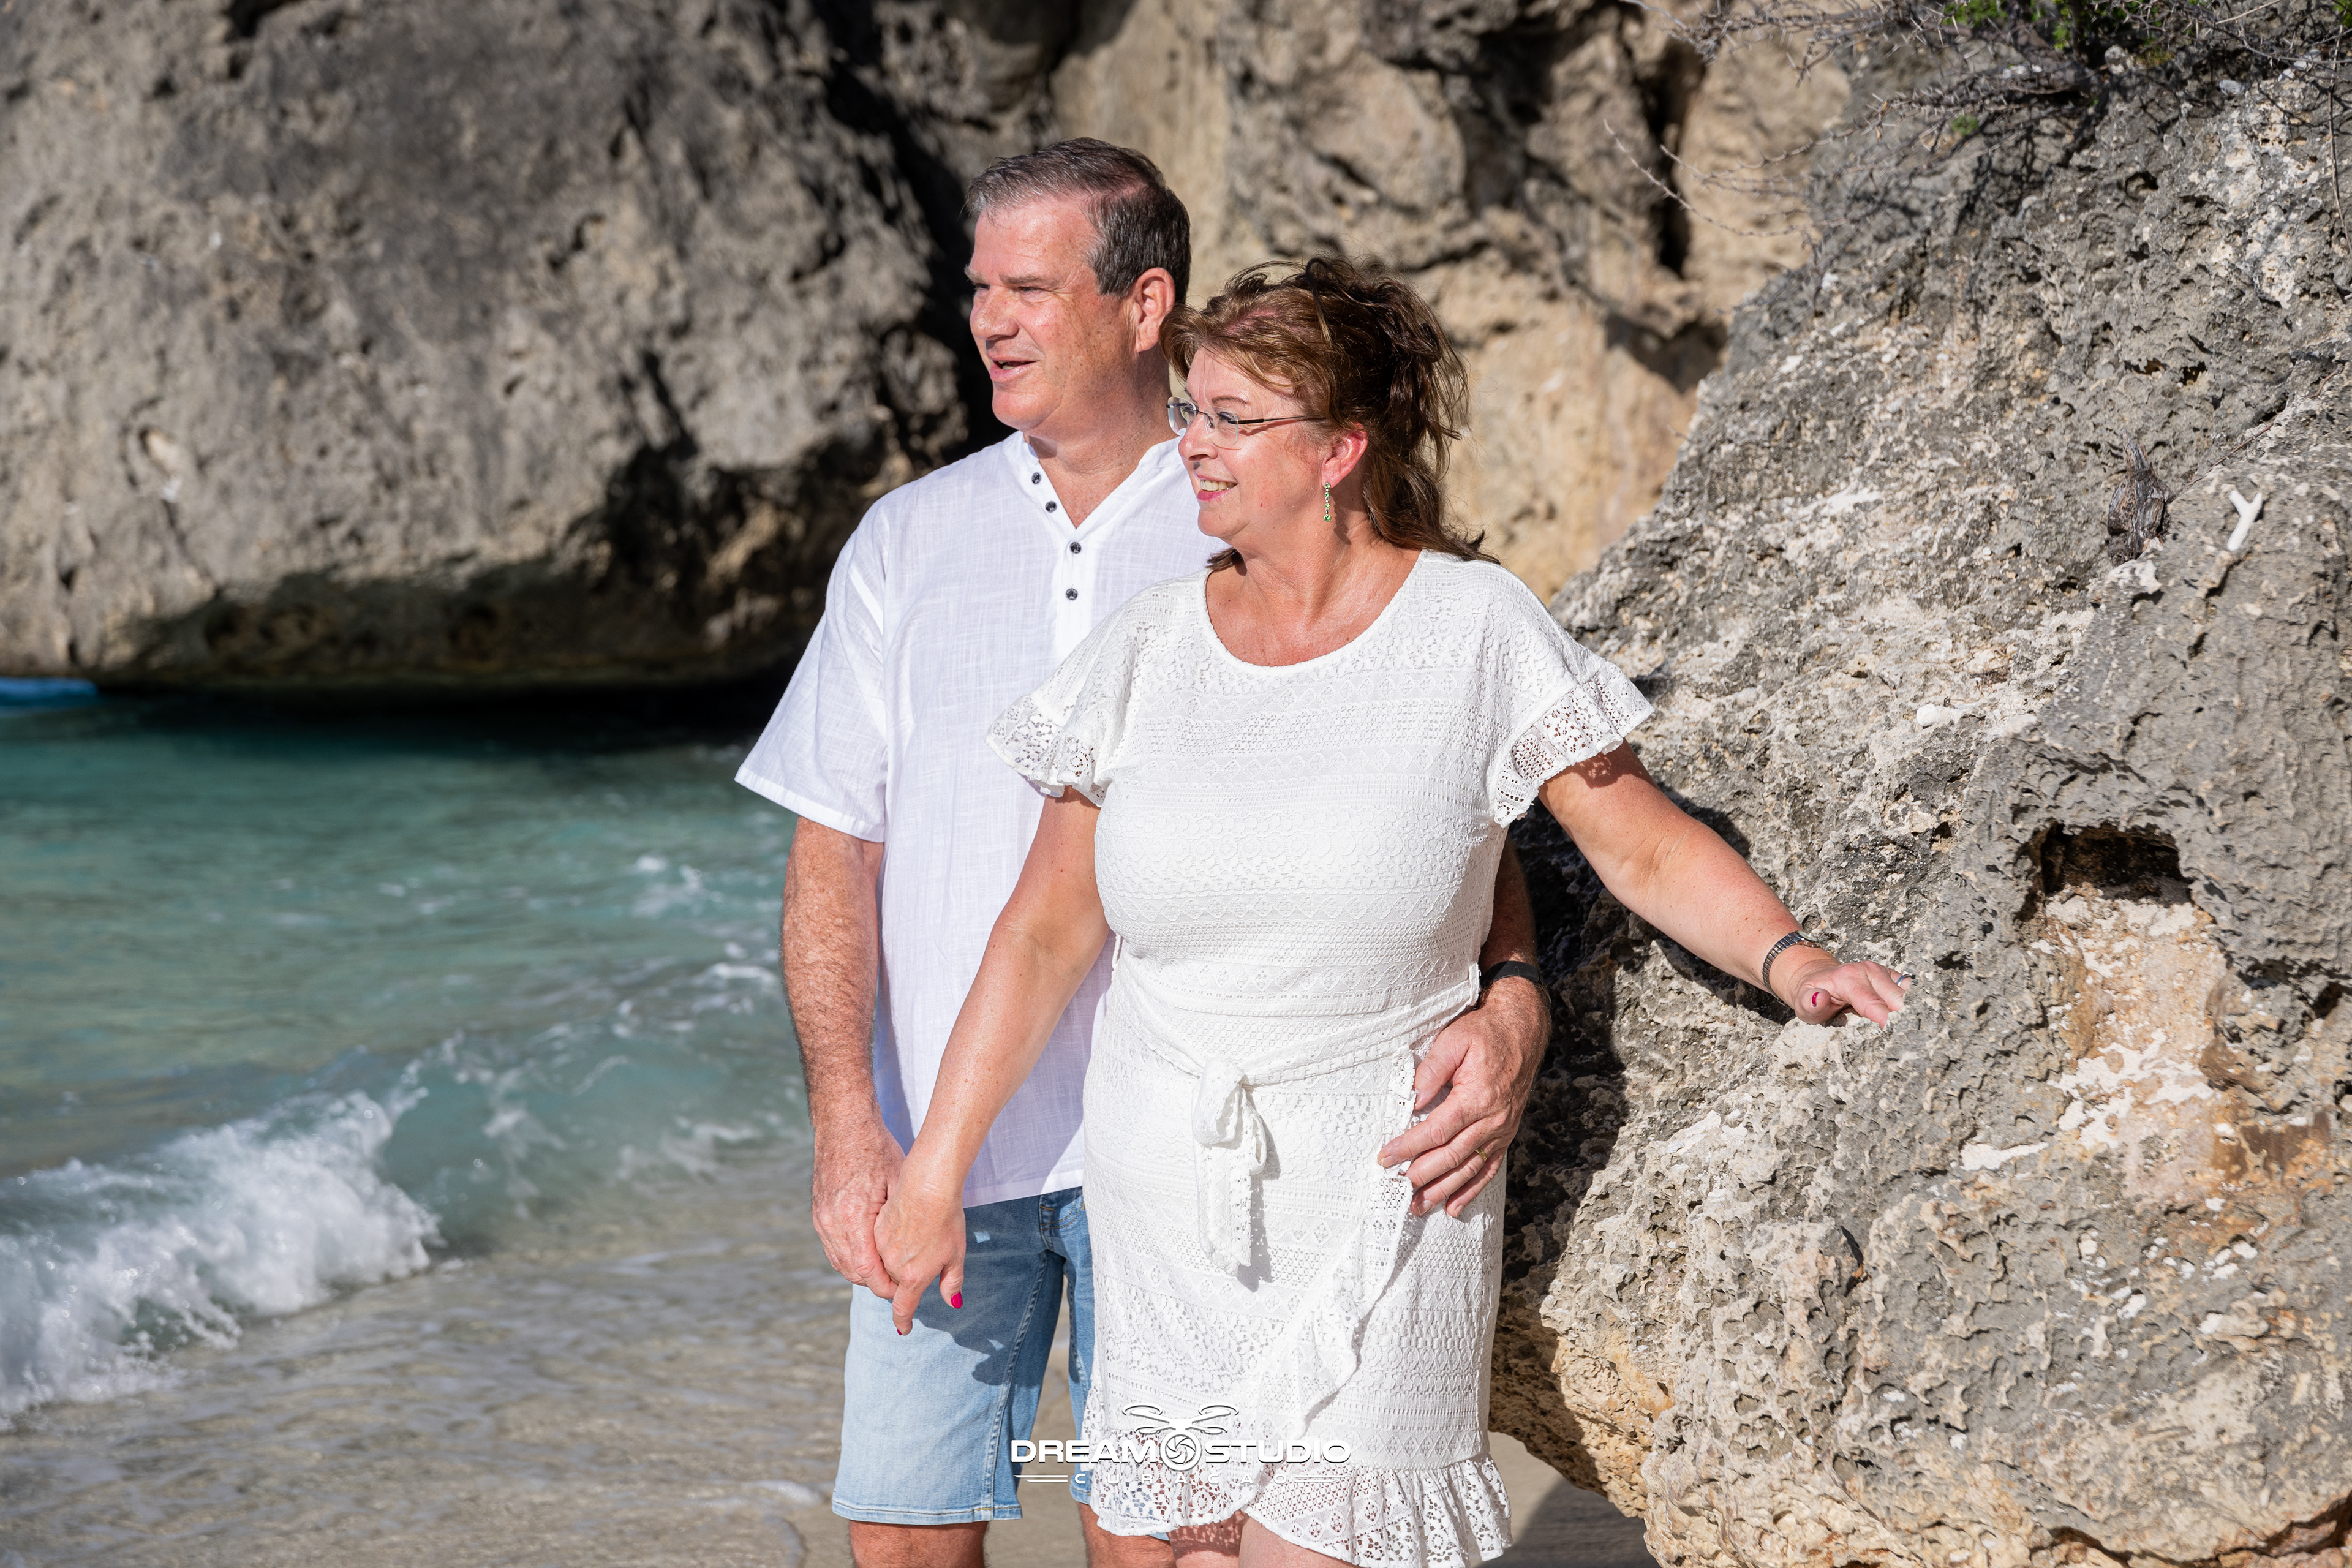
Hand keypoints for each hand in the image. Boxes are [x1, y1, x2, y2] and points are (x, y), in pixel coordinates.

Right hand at [810, 1115, 905, 1298]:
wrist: (843, 1125)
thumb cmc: (877, 1149)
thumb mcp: (899, 1181)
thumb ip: (904, 1220)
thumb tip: (919, 1252)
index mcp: (854, 1217)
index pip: (868, 1270)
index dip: (887, 1285)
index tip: (904, 1289)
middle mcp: (832, 1223)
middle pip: (853, 1272)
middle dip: (876, 1282)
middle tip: (900, 1283)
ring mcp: (822, 1220)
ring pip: (841, 1264)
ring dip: (863, 1273)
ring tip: (888, 1272)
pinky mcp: (818, 1215)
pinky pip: (833, 1249)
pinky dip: (850, 1259)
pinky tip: (869, 1257)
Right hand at [874, 1165, 966, 1335]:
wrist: (928, 1183)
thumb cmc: (947, 1217)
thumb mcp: (956, 1253)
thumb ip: (952, 1281)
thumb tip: (953, 1303)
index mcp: (913, 1275)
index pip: (903, 1307)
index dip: (902, 1321)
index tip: (903, 1330)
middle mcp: (892, 1265)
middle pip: (892, 1286)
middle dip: (902, 1285)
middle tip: (915, 1272)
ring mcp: (879, 1247)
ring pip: (880, 1268)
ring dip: (890, 1268)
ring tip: (909, 1250)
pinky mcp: (872, 1229)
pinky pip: (873, 1249)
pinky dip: (883, 1249)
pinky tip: (898, 1233)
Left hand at [1375, 975, 1548, 1218]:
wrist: (1522, 1032)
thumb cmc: (1486, 1034)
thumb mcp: (1454, 1040)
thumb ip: (1431, 1070)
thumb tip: (1413, 1099)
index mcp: (1477, 1097)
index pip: (1436, 1131)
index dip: (1409, 1147)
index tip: (1386, 1157)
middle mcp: (1492, 1120)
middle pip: (1451, 1156)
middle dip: (1422, 1175)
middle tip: (1397, 1188)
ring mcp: (1501, 1131)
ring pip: (1468, 1169)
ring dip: (1443, 1191)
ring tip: (1419, 1206)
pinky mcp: (1505, 1135)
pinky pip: (1488, 1169)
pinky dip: (1471, 1190)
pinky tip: (1454, 1206)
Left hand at [1775, 949, 1909, 1024]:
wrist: (1818, 978)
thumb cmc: (1812, 994)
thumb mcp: (1803, 1003)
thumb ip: (1810, 1003)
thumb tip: (1821, 997)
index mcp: (1848, 978)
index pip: (1873, 1001)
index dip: (1883, 1018)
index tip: (1888, 1031)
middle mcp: (1867, 971)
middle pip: (1896, 999)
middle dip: (1898, 1017)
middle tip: (1894, 1033)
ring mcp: (1881, 971)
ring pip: (1906, 994)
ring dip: (1904, 1011)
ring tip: (1896, 1025)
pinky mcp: (1890, 975)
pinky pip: (1908, 989)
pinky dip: (1907, 1003)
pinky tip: (1899, 1014)